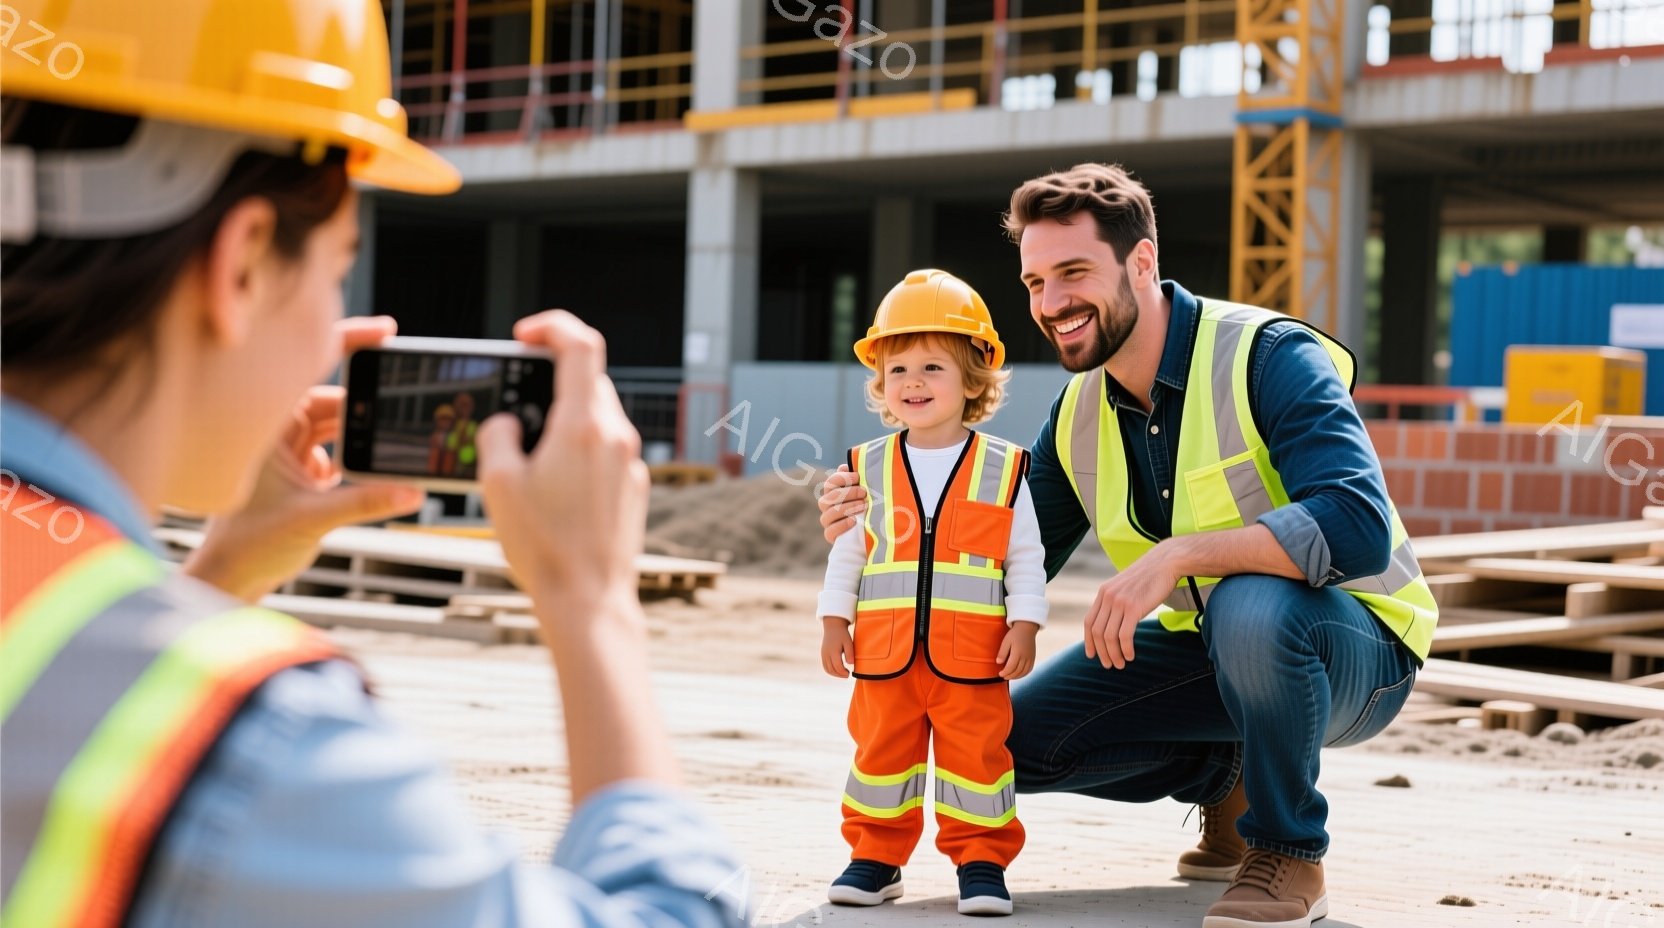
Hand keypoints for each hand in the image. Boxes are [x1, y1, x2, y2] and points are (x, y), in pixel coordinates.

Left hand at [184, 317, 426, 601]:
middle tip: (405, 415)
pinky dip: (355, 464)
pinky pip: (340, 452)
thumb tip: (412, 491)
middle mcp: (277, 429)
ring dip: (363, 444)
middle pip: (337, 401)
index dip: (350, 342)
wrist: (232, 578)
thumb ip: (365, 502)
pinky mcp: (302, 470)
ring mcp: (290, 449)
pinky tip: (356, 483)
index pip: (310, 368)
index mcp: (267, 424)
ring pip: (341, 429)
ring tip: (386, 458)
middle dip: (369, 411)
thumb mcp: (311, 519)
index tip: (387, 333)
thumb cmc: (247, 544)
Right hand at [476, 311, 648, 628]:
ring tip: (529, 453)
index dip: (552, 326)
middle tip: (516, 403)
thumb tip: (508, 421)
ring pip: (598, 416)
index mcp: (583, 427)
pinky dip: (579, 448)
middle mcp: (616, 437)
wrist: (588, 600)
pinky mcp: (634, 487)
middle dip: (550, 381)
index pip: (580, 345)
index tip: (526, 335)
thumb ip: (497, 435)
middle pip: (588, 380)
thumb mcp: (497, 484)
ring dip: (564, 417)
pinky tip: (553, 483)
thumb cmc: (544, 547)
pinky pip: (606, 449)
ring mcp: (630, 463)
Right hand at [817, 465, 865, 543]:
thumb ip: (856, 479)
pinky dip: (842, 525)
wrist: (872, 530)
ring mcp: (828, 521)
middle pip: (830, 497)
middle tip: (864, 492)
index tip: (858, 477)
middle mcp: (827, 506)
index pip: (830, 483)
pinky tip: (854, 520)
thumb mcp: (864, 491)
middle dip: (848, 493)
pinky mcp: (831, 536)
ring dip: (847, 507)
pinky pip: (830, 531)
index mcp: (833, 493)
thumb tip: (847, 465)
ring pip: (830, 512)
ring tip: (863, 505)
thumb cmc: (868, 505)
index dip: (842, 478)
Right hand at [821, 617, 853, 677]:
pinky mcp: (823, 655)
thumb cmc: (842, 635)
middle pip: (832, 670)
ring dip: (835, 674)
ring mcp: (823, 655)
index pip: (837, 667)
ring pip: (827, 669)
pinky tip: (837, 670)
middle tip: (847, 675)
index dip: (843, 672)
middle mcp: (826, 654)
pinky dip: (831, 671)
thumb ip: (850, 653)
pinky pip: (825, 666)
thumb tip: (850, 664)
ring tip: (843, 673)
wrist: (833, 627)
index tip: (849, 673)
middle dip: (840, 675)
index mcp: (833, 651)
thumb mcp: (848, 642)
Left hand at [998, 621, 1038, 679]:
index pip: (1011, 667)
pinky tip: (1018, 675)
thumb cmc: (1014, 634)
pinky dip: (1023, 674)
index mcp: (1018, 652)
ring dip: (1016, 677)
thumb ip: (1002, 652)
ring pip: (1024, 672)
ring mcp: (1030, 658)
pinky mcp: (1033, 658)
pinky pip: (1029, 670)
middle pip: (1017, 671)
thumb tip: (998, 662)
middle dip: (1009, 676)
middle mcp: (1025, 657)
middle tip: (1003, 676)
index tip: (1000, 673)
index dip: (1005, 672)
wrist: (1027, 628)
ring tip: (1009, 677)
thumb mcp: (1006, 641)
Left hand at [1083, 546, 1179, 668]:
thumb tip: (1114, 621)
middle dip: (1101, 652)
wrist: (1166, 562)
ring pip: (1109, 636)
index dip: (1088, 641)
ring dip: (1114, 654)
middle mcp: (1108, 597)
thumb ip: (1117, 601)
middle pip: (1096, 632)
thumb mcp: (1126, 587)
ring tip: (1121, 664)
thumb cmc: (1150, 577)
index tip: (1091, 655)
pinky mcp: (1133, 607)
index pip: (1089, 621)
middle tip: (1109, 665)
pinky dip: (1125, 649)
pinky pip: (1124, 635)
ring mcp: (1119, 602)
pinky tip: (1130, 655)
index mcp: (1103, 592)